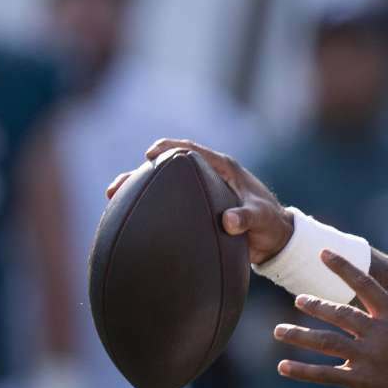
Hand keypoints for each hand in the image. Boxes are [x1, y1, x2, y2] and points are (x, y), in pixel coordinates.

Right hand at [105, 138, 293, 263]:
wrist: (274, 239)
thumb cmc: (270, 224)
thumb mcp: (261, 219)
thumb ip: (246, 218)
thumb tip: (227, 222)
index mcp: (223, 169)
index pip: (191, 151)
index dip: (169, 148)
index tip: (150, 154)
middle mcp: (208, 176)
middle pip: (169, 169)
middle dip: (141, 173)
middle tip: (118, 187)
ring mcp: (200, 192)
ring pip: (164, 187)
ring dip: (139, 191)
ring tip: (112, 201)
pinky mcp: (195, 209)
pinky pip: (169, 205)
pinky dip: (151, 209)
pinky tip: (130, 222)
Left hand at [274, 250, 387, 387]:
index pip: (365, 285)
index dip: (343, 268)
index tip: (323, 253)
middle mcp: (379, 334)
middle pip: (340, 314)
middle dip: (316, 306)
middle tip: (298, 300)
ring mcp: (370, 357)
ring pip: (327, 341)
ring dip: (299, 335)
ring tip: (278, 331)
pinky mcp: (362, 381)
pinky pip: (326, 374)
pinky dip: (303, 371)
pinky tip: (284, 367)